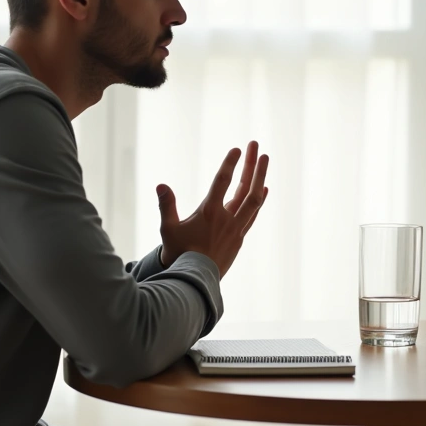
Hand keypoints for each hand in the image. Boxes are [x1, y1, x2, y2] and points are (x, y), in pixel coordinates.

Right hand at [158, 142, 269, 275]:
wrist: (194, 281)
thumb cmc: (179, 253)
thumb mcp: (168, 229)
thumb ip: (166, 205)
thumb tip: (161, 185)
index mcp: (209, 213)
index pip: (222, 182)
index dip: (230, 164)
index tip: (236, 149)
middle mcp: (227, 218)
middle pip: (246, 187)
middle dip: (252, 164)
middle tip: (255, 145)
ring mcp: (236, 228)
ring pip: (254, 200)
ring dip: (260, 178)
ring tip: (264, 160)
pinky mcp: (239, 238)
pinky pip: (253, 214)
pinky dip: (259, 200)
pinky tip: (264, 190)